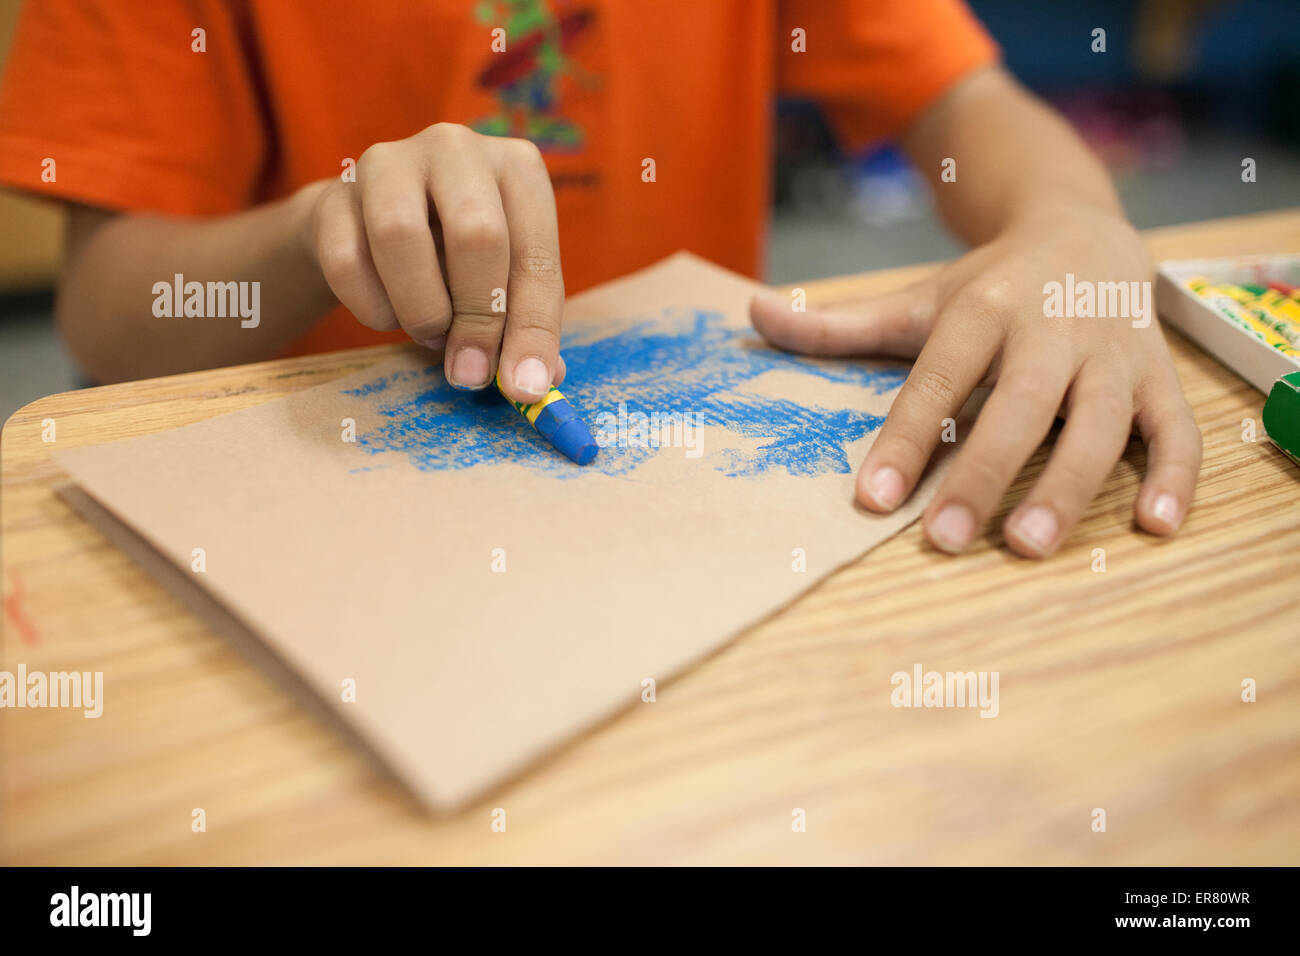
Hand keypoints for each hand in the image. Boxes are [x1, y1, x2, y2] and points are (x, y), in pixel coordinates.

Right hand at [305, 123, 565, 402]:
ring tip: (430, 333)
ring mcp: (390, 162)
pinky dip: (372, 307)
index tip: (522, 387)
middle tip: (469, 370)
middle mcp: (457, 148)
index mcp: (519, 168)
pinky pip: (347, 261)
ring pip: (401, 236)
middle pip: (476, 235)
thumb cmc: (460, 257)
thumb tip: (534, 382)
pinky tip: (389, 312)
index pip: (535, 255)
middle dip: (477, 319)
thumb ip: (525, 328)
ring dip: (421, 309)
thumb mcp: (506, 283)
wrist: (373, 225)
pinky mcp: (335, 192)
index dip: (532, 329)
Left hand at [749, 205, 1201, 557]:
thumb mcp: (917, 301)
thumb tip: (752, 316)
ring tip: (1029, 546)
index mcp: (984, 308)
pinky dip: (1176, 475)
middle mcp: (1052, 327)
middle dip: (981, 473)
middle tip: (942, 539)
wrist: (1085, 229)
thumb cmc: (988, 287)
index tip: (871, 500)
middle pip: (1018, 406)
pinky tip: (1156, 525)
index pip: (938, 379)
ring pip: (1101, 423)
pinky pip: (1177, 426)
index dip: (905, 439)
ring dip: (1070, 486)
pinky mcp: (1160, 374)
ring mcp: (1114, 351)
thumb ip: (838, 324)